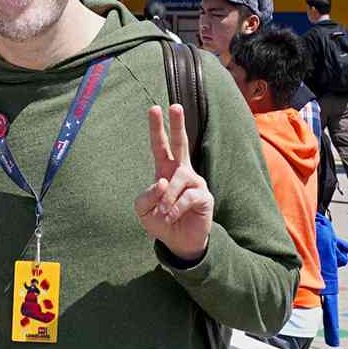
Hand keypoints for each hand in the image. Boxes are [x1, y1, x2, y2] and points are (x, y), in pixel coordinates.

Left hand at [135, 101, 213, 262]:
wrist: (179, 242)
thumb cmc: (161, 222)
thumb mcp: (143, 210)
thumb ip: (146, 196)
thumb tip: (162, 181)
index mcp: (165, 171)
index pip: (160, 146)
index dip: (157, 129)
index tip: (154, 108)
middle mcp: (182, 172)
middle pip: (181, 143)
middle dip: (177, 124)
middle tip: (175, 106)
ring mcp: (195, 182)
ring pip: (177, 179)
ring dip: (166, 198)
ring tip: (163, 213)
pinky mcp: (204, 196)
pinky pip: (187, 197)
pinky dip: (175, 208)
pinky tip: (172, 216)